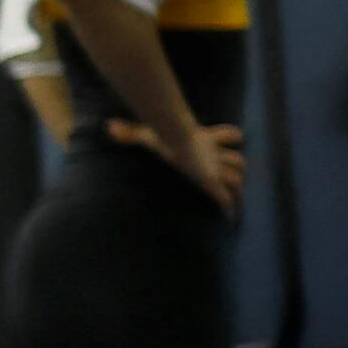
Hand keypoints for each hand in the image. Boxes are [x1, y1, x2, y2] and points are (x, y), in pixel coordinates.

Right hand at [103, 118, 248, 216]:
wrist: (175, 138)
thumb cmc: (163, 135)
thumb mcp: (145, 133)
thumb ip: (129, 132)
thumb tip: (109, 127)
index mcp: (205, 141)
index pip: (230, 134)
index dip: (231, 136)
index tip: (235, 139)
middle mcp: (214, 155)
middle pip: (238, 161)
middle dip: (237, 168)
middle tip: (233, 179)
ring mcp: (214, 170)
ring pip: (238, 179)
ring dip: (237, 189)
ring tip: (234, 202)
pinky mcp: (211, 183)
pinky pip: (226, 200)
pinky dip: (229, 211)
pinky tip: (229, 221)